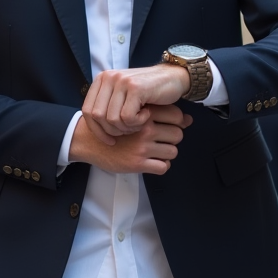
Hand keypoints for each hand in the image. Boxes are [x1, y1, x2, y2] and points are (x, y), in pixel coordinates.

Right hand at [68, 104, 191, 174]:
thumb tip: (189, 119)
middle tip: (160, 139)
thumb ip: (158, 112)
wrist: (87, 140)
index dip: (177, 121)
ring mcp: (142, 147)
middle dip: (172, 138)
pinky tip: (151, 161)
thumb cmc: (112, 124)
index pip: (177, 115)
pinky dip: (161, 165)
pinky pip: (163, 167)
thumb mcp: (133, 111)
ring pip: (173, 151)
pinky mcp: (137, 163)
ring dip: (167, 153)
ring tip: (155, 150)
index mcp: (144, 113)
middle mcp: (145, 129)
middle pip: (178, 134)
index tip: (168, 125)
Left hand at [83, 65, 190, 138]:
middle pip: (98, 117)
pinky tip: (147, 115)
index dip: (97, 130)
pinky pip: (128, 118)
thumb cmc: (148, 92)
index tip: (110, 140)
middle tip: (129, 130)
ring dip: (128, 128)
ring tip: (139, 121)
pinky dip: (138, 123)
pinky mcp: (135, 88)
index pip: (87, 110)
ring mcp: (121, 81)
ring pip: (112, 119)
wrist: (173, 78)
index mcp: (102, 79)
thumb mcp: (122, 96)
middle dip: (113, 131)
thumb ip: (107, 105)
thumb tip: (92, 127)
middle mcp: (109, 77)